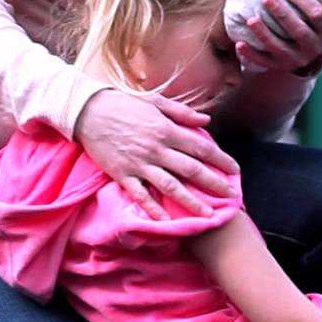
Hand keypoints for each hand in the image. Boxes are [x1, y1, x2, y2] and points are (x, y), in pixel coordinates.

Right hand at [72, 88, 240, 216]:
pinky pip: (140, 194)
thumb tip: (206, 121)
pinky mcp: (122, 174)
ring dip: (191, 201)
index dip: (221, 160)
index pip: (201, 148)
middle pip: (191, 170)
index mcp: (166, 130)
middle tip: (231, 196)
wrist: (87, 111)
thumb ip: (182, 113)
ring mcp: (139, 163)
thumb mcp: (155, 102)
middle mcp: (156, 149)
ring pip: (170, 186)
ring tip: (208, 213)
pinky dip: (153, 207)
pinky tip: (166, 220)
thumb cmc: (123, 104)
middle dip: (214, 184)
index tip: (235, 170)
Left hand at [236, 0, 321, 77]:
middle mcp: (314, 47)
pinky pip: (265, 62)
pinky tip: (239, 44)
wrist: (307, 53)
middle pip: (299, 31)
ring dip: (264, 34)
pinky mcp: (281, 66)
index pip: (317, 14)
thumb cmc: (308, 22)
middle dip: (282, 15)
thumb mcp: (316, 11)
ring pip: (280, 48)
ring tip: (251, 19)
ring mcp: (297, 59)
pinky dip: (252, 54)